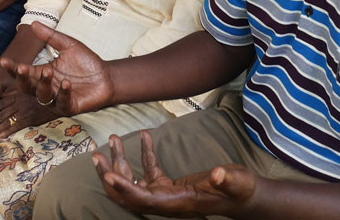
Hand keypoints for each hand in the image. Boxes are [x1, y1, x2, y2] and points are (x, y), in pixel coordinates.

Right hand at [0, 21, 112, 115]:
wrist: (107, 76)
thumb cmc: (86, 62)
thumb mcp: (69, 45)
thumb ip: (51, 37)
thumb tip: (33, 23)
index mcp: (42, 73)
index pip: (23, 72)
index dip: (13, 68)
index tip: (4, 61)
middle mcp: (46, 87)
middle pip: (27, 87)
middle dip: (22, 79)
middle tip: (22, 68)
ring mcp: (56, 99)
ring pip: (42, 96)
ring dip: (43, 84)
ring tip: (49, 72)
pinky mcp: (69, 107)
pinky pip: (62, 103)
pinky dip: (63, 93)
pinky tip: (66, 83)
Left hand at [0, 90, 55, 139]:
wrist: (57, 100)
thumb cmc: (40, 97)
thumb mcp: (25, 93)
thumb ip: (14, 98)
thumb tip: (0, 102)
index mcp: (15, 96)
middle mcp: (18, 103)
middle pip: (0, 114)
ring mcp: (24, 110)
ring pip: (6, 121)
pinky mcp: (31, 118)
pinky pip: (18, 125)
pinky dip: (9, 131)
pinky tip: (1, 137)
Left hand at [92, 130, 257, 217]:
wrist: (244, 198)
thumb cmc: (241, 191)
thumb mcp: (238, 183)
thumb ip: (227, 179)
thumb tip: (219, 174)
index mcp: (177, 204)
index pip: (144, 201)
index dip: (125, 189)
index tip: (107, 175)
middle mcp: (167, 203)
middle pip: (129, 195)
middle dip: (110, 177)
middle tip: (95, 155)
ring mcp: (166, 195)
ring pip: (134, 183)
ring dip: (120, 162)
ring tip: (111, 139)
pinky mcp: (170, 186)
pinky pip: (150, 171)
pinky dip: (144, 154)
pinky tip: (144, 135)